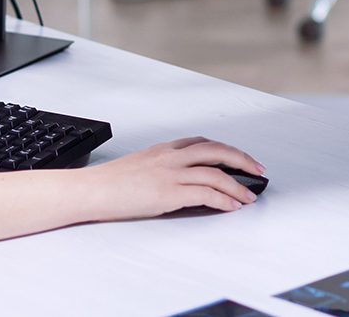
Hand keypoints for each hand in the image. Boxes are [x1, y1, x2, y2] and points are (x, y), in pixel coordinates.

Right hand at [82, 137, 265, 217]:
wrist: (91, 190)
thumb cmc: (109, 183)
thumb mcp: (139, 167)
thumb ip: (159, 168)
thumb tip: (175, 180)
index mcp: (163, 149)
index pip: (202, 143)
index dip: (224, 150)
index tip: (238, 158)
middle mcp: (170, 157)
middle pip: (216, 151)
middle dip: (241, 160)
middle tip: (257, 170)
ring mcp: (170, 174)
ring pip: (216, 173)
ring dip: (238, 185)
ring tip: (249, 195)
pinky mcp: (169, 193)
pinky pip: (206, 193)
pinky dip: (224, 199)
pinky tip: (232, 205)